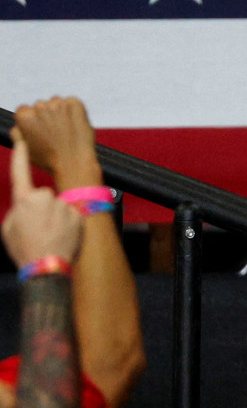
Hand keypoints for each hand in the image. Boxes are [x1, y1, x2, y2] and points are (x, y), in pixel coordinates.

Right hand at [2, 129, 81, 267]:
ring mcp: (62, 204)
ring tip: (50, 234)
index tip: (23, 142)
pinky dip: (68, 223)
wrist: (46, 265)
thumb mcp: (9, 227)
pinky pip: (71, 214)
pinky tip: (62, 236)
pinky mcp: (77, 213)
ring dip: (56, 217)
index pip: (20, 172)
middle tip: (38, 228)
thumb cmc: (24, 248)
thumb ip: (18, 209)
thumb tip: (26, 204)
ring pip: (59, 206)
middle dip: (42, 208)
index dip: (21, 156)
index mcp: (23, 199)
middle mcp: (44, 197)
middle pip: (44, 196)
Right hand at [13, 97, 100, 188]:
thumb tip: (20, 123)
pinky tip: (75, 125)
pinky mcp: (75, 104)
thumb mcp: (24, 147)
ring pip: (56, 103)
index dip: (33, 121)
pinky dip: (74, 111)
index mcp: (25, 116)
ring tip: (65, 130)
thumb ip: (18, 131)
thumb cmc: (49, 159)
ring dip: (60, 112)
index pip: (25, 110)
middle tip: (55, 132)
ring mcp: (59, 104)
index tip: (41, 130)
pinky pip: (72, 103)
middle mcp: (40, 107)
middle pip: (41, 106)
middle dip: (46, 116)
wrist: (74, 163)